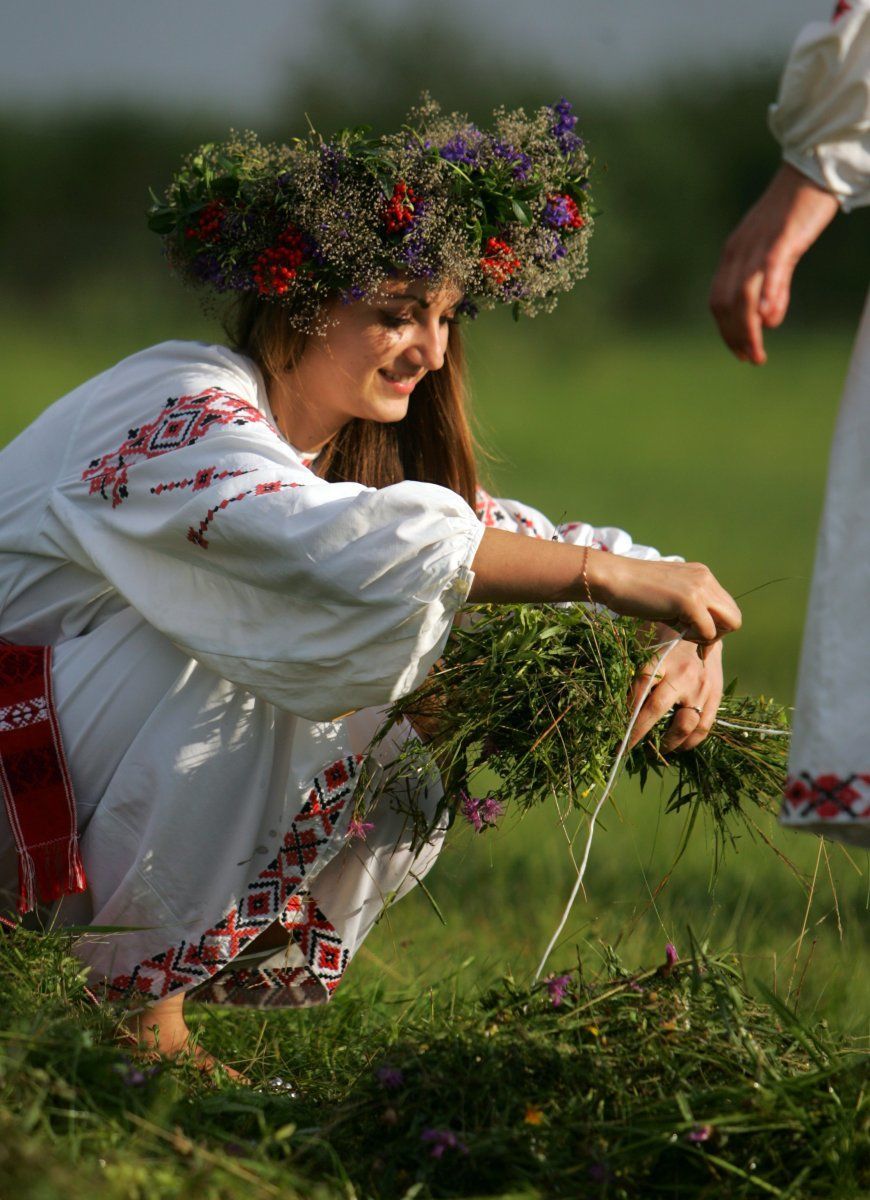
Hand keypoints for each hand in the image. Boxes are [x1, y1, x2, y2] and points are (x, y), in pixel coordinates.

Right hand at [592, 555, 740, 645]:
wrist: (612, 578)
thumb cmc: (631, 591)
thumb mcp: (668, 597)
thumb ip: (688, 610)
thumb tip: (704, 636)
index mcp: (701, 575)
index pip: (726, 607)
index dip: (713, 626)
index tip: (691, 633)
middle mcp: (706, 578)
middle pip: (734, 617)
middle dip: (716, 633)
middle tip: (690, 635)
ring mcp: (700, 588)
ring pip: (729, 624)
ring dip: (707, 636)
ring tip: (681, 631)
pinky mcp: (690, 601)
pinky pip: (709, 632)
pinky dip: (695, 638)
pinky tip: (674, 630)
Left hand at [627, 632, 722, 751]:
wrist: (704, 630)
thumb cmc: (667, 645)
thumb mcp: (648, 651)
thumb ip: (636, 676)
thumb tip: (616, 708)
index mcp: (661, 659)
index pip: (639, 688)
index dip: (625, 712)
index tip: (615, 732)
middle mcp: (683, 674)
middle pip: (657, 709)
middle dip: (639, 732)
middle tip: (626, 747)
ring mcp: (702, 687)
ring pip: (684, 725)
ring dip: (666, 743)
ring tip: (654, 749)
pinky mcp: (716, 696)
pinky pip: (703, 728)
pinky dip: (689, 742)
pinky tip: (677, 747)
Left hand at [709, 163, 838, 363]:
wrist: (810, 171)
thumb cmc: (795, 214)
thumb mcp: (778, 254)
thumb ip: (774, 286)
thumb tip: (768, 319)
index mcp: (733, 255)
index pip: (718, 301)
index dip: (725, 331)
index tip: (738, 352)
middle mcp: (738, 252)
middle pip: (725, 304)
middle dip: (735, 337)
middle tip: (751, 360)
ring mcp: (757, 245)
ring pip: (743, 295)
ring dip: (747, 329)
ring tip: (758, 354)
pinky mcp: (781, 237)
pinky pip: (769, 270)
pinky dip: (768, 295)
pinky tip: (770, 319)